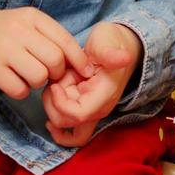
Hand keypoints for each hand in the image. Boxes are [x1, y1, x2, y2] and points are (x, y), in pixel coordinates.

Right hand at [0, 7, 94, 99]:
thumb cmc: (5, 32)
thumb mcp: (27, 24)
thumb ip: (51, 37)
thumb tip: (80, 61)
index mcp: (32, 17)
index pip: (65, 40)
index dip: (79, 60)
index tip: (87, 72)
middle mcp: (18, 30)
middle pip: (55, 60)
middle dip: (57, 73)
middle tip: (49, 74)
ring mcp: (3, 49)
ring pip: (39, 76)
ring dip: (38, 83)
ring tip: (29, 77)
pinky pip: (19, 89)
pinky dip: (21, 91)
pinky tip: (15, 82)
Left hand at [41, 22, 143, 148]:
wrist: (118, 45)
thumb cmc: (109, 42)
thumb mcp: (106, 42)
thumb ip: (111, 53)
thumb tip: (125, 58)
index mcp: (105, 94)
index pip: (79, 114)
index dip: (61, 103)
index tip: (54, 85)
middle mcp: (99, 108)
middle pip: (66, 122)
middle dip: (52, 102)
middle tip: (54, 81)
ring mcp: (92, 111)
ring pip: (64, 125)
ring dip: (52, 106)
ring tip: (55, 85)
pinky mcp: (86, 110)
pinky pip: (71, 132)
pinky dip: (58, 130)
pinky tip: (49, 122)